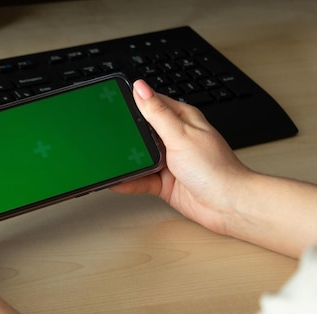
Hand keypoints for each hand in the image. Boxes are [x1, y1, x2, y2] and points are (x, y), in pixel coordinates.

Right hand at [112, 80, 251, 234]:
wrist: (227, 205)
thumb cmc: (215, 169)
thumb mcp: (180, 135)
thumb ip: (157, 113)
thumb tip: (140, 88)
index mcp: (181, 119)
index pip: (152, 103)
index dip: (133, 101)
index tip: (112, 100)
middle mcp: (174, 139)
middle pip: (141, 131)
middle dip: (125, 133)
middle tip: (105, 134)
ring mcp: (169, 161)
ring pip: (139, 156)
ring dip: (126, 159)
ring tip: (108, 158)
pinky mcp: (164, 182)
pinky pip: (140, 179)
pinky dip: (128, 181)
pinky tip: (117, 180)